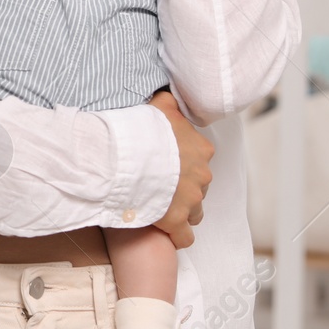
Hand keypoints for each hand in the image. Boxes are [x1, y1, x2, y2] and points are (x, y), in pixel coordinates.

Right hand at [147, 89, 211, 248]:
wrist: (126, 157)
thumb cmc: (141, 130)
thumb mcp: (159, 107)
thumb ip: (170, 102)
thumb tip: (170, 93)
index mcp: (201, 149)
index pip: (200, 159)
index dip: (182, 163)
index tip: (166, 164)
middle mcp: (202, 175)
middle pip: (199, 186)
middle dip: (183, 188)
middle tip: (159, 184)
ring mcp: (191, 200)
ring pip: (195, 211)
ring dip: (182, 210)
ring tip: (162, 207)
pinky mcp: (176, 221)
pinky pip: (184, 236)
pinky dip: (177, 235)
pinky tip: (167, 231)